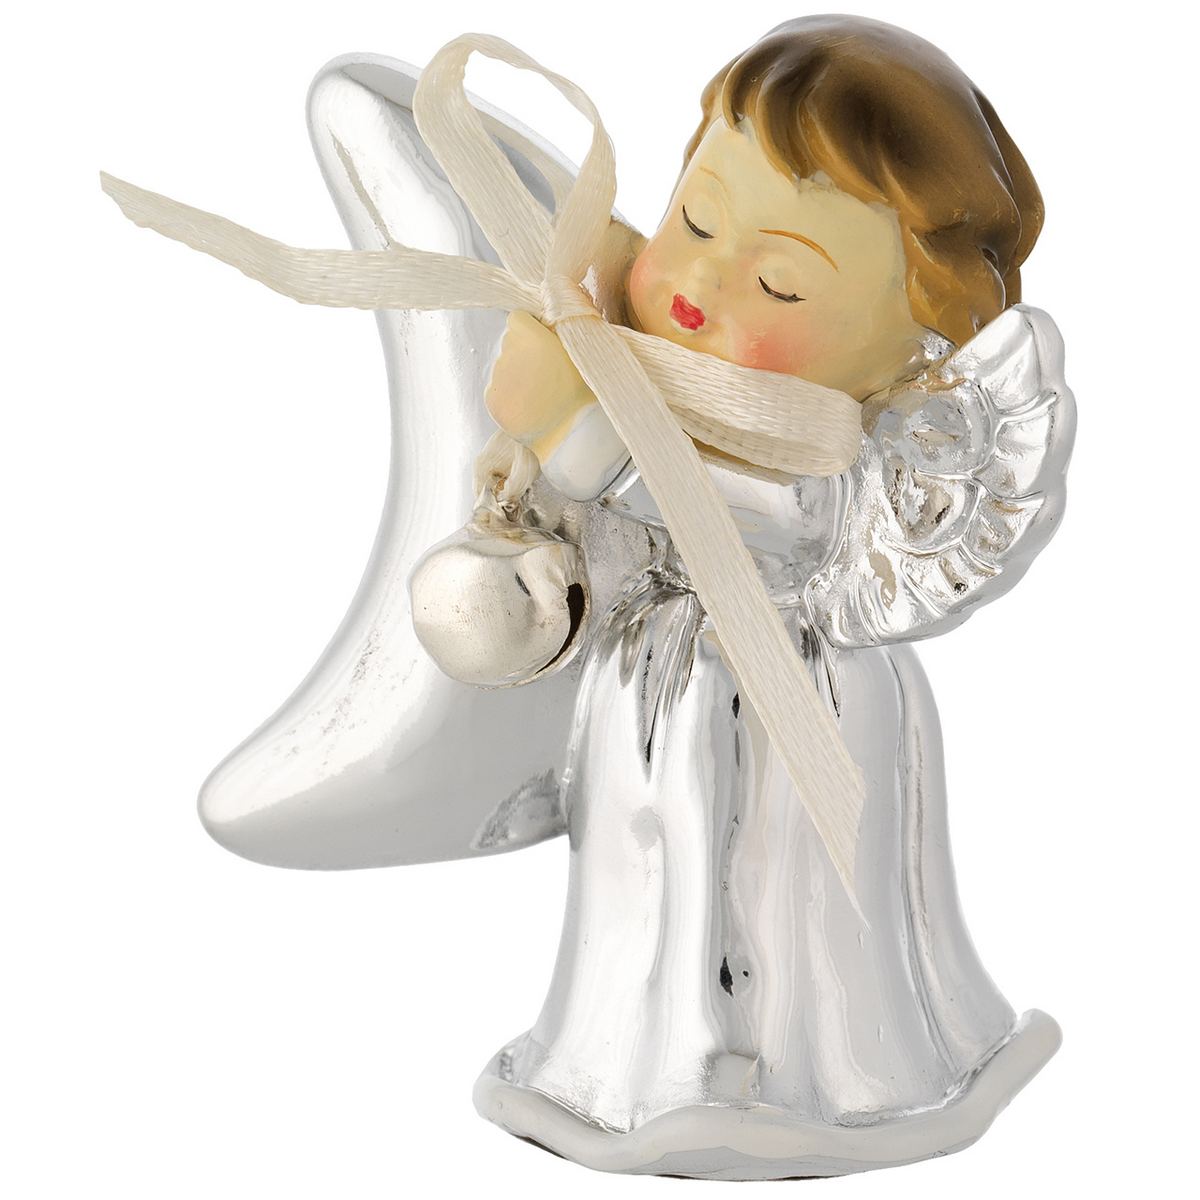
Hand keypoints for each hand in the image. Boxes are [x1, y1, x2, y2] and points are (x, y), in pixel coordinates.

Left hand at [484, 313, 595, 460]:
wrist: (573, 436)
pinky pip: (497, 390)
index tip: (544, 343)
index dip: (531, 329)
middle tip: (545, 373)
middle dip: (523, 353)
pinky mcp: (492, 401)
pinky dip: (509, 396)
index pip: (517, 318)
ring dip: (516, 375)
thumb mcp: (583, 350)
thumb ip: (562, 328)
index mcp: (529, 335)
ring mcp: (497, 378)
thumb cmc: (585, 391)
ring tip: (539, 394)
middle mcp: (508, 352)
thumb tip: (553, 312)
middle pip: (509, 343)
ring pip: (503, 367)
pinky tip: (529, 406)